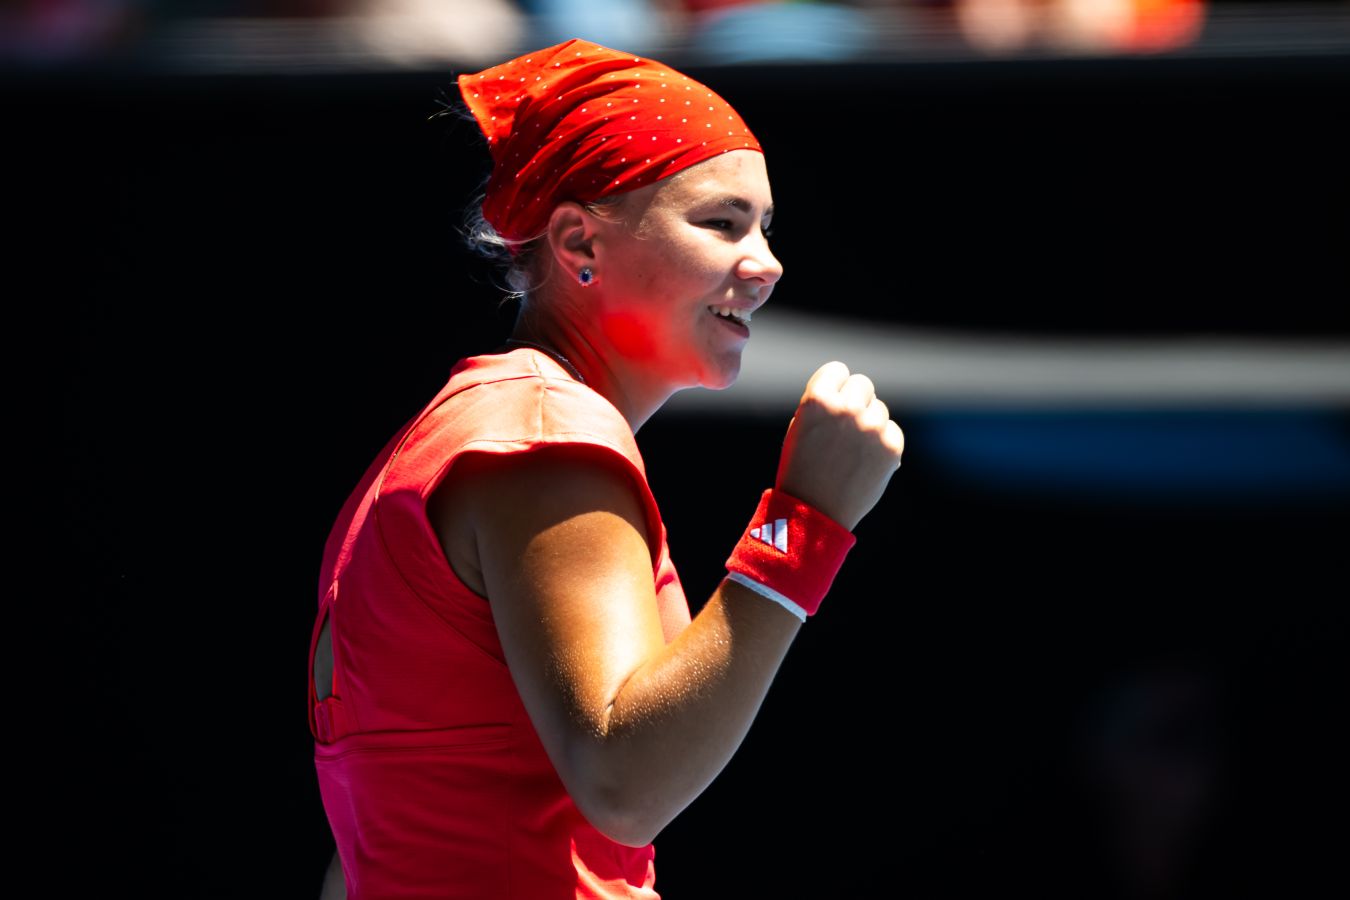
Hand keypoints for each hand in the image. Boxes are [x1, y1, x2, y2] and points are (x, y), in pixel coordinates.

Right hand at [774, 361, 904, 531]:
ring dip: (868, 423)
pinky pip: (892, 430)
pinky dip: (882, 443)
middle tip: (844, 427)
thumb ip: (824, 402)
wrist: (814, 512)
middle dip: (855, 401)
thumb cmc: (801, 468)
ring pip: (879, 409)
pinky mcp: (891, 447)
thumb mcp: (800, 427)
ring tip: (850, 451)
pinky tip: (864, 461)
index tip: (831, 404)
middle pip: (863, 384)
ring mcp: (871, 428)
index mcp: (817, 400)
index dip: (834, 387)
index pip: (838, 370)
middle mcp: (846, 409)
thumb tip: (850, 389)